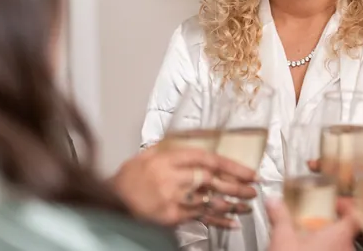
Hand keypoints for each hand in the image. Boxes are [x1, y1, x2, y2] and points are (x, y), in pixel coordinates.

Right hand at [112, 147, 257, 227]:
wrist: (109, 201)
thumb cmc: (129, 178)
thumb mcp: (149, 154)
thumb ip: (171, 147)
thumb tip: (197, 140)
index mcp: (168, 158)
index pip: (207, 159)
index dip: (231, 165)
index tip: (248, 171)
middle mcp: (172, 177)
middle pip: (212, 180)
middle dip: (236, 186)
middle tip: (252, 189)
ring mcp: (172, 199)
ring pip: (209, 201)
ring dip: (232, 204)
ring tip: (248, 205)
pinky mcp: (171, 217)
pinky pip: (200, 218)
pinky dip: (217, 221)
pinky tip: (232, 222)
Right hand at [266, 198, 359, 250]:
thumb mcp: (282, 238)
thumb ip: (280, 216)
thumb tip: (274, 202)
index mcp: (339, 237)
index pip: (358, 216)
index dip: (350, 207)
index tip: (337, 204)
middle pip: (349, 234)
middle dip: (334, 227)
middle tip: (320, 223)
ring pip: (342, 249)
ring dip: (329, 245)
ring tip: (311, 243)